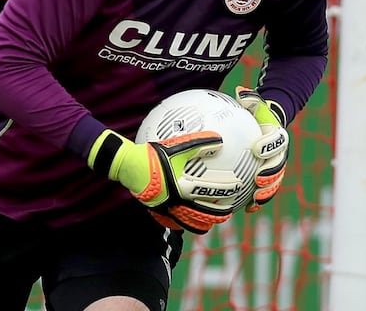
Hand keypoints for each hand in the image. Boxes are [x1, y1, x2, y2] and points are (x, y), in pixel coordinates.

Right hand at [87, 129, 234, 233]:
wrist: (127, 166)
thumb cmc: (152, 154)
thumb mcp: (176, 146)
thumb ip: (198, 143)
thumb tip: (219, 140)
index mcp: (182, 186)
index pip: (210, 190)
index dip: (226, 188)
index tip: (238, 185)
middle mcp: (176, 202)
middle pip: (203, 215)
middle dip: (220, 214)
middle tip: (231, 210)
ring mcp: (167, 210)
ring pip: (190, 224)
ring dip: (205, 223)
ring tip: (216, 219)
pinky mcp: (159, 213)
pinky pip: (176, 223)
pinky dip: (187, 223)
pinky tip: (193, 219)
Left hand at [235, 86, 288, 212]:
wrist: (270, 126)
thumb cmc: (258, 115)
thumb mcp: (255, 104)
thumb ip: (250, 99)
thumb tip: (241, 90)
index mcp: (277, 136)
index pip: (277, 140)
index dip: (268, 145)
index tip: (256, 148)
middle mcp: (280, 153)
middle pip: (279, 165)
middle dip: (271, 174)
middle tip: (258, 178)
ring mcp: (276, 166)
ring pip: (275, 181)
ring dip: (267, 190)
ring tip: (256, 198)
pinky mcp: (269, 177)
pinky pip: (266, 191)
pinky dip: (258, 200)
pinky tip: (247, 209)